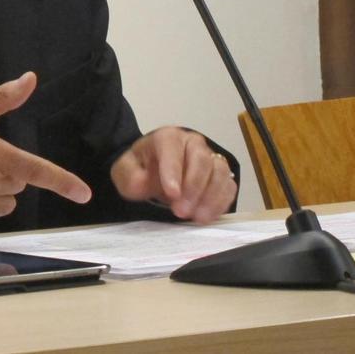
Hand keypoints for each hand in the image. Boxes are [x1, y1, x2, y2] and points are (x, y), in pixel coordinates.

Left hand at [110, 126, 236, 223]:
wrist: (151, 173)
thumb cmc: (140, 170)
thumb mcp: (125, 172)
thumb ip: (131, 177)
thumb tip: (143, 185)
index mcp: (167, 137)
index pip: (173, 148)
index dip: (173, 171)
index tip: (172, 194)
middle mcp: (192, 143)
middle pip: (201, 160)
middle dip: (193, 188)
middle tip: (181, 211)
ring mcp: (209, 158)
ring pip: (220, 172)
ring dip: (210, 197)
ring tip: (196, 217)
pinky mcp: (220, 176)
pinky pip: (228, 186)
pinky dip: (221, 202)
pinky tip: (207, 216)